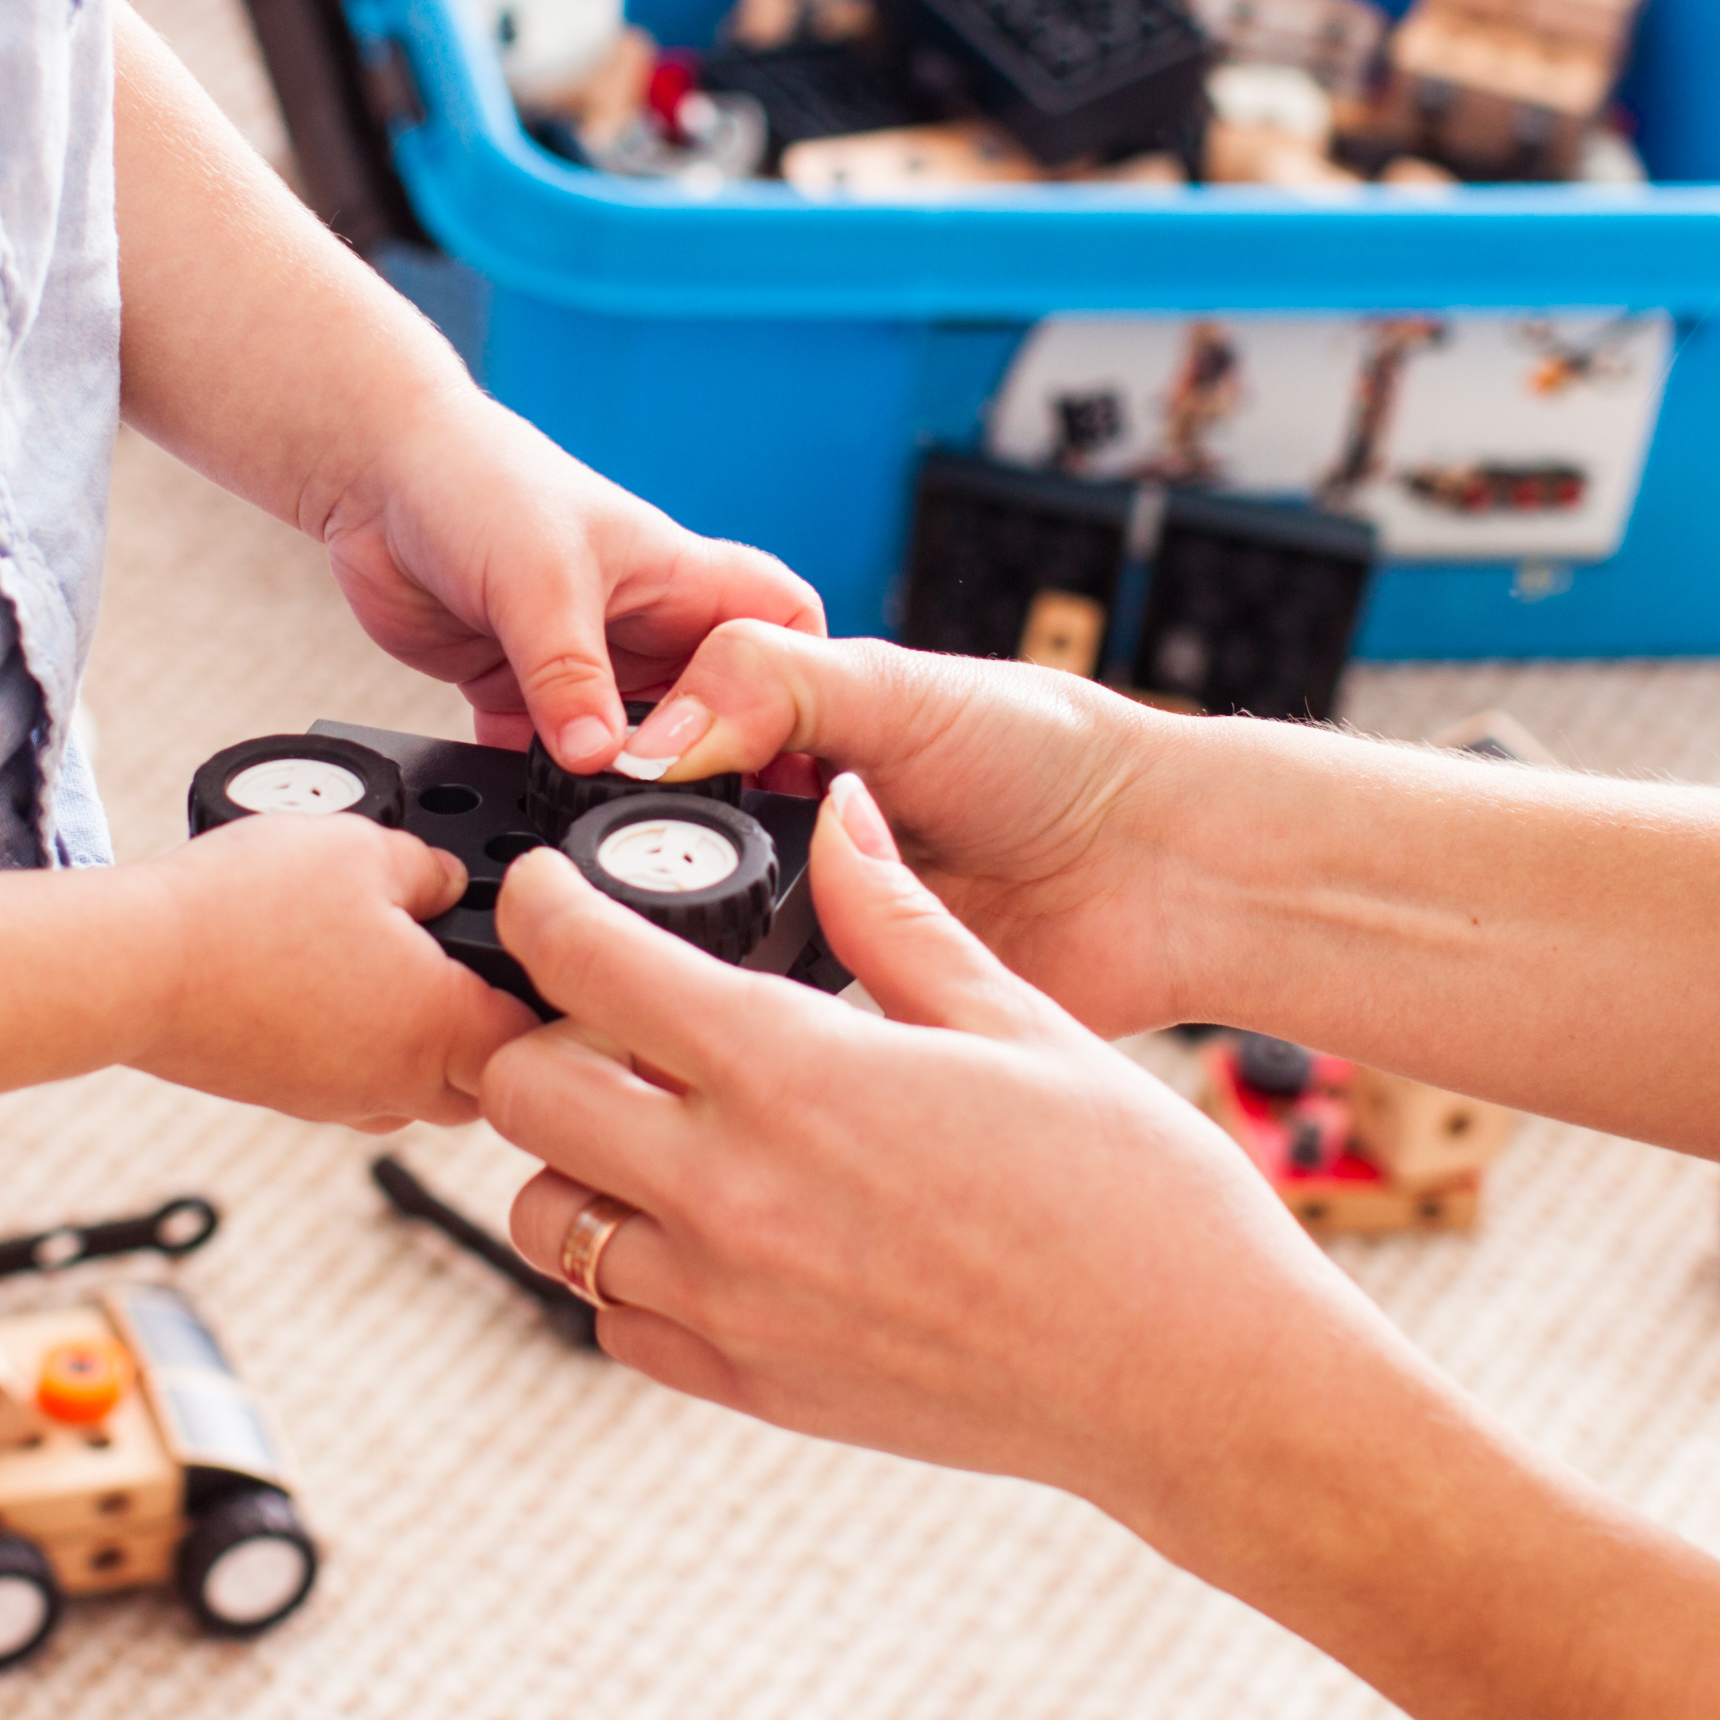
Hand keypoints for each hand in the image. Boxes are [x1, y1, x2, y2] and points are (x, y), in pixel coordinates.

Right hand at [130, 805, 532, 1133]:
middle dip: (504, 1036)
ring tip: (416, 974)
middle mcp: (399, 1084)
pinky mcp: (289, 1097)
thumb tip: (452, 880)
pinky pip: (359, 1086)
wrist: (133, 969)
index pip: (544, 1044)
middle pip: (491, 1084)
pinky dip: (370, 1050)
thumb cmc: (245, 911)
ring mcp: (340, 1100)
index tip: (556, 964)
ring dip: (435, 1048)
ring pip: (423, 1092)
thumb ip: (433, 868)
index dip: (561, 1004)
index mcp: (442, 1030)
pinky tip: (344, 990)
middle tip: (495, 968)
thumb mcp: (365, 847)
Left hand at [308, 388, 823, 774]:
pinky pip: (547, 757)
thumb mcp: (540, 576)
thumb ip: (568, 671)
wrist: (376, 472)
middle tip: (698, 813)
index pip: (782, 628)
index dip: (801, 684)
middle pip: (712, 709)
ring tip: (617, 824)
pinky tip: (535, 812)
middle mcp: (641, 627)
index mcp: (678, 580)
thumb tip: (597, 757)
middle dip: (711, 760)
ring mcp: (582, 664)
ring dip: (622, 781)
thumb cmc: (477, 479)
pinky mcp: (519, 691)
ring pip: (632, 744)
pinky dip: (542, 785)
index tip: (791, 748)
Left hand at [472, 775, 1393, 1526]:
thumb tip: (838, 812)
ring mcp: (734, 1304)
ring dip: (583, 1161)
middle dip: (545, 1037)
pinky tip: (720, 1231)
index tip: (554, 894)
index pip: (585, 964)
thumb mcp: (1020, 1019)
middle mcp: (736, 1195)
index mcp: (799, 1075)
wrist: (1194, 1378)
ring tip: (673, 1132)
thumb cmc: (1137, 1199)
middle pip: (523, 1094)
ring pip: (547, 1218)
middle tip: (617, 1022)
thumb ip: (894, 916)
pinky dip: (632, 1269)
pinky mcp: (754, 1388)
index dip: (546, 906)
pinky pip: (615, 1320)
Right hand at [594, 621, 1185, 1032]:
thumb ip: (764, 684)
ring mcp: (815, 939)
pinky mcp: (852, 1022)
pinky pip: (773, 1035)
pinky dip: (753, 1029)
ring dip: (684, 969)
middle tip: (597, 913)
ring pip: (702, 965)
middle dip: (630, 899)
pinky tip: (731, 1022)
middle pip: (655, 883)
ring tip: (652, 973)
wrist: (1157, 869)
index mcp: (773, 755)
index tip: (562, 819)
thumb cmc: (1045, 752)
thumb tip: (646, 742)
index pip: (643, 778)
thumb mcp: (891, 683)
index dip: (599, 797)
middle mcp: (782, 850)